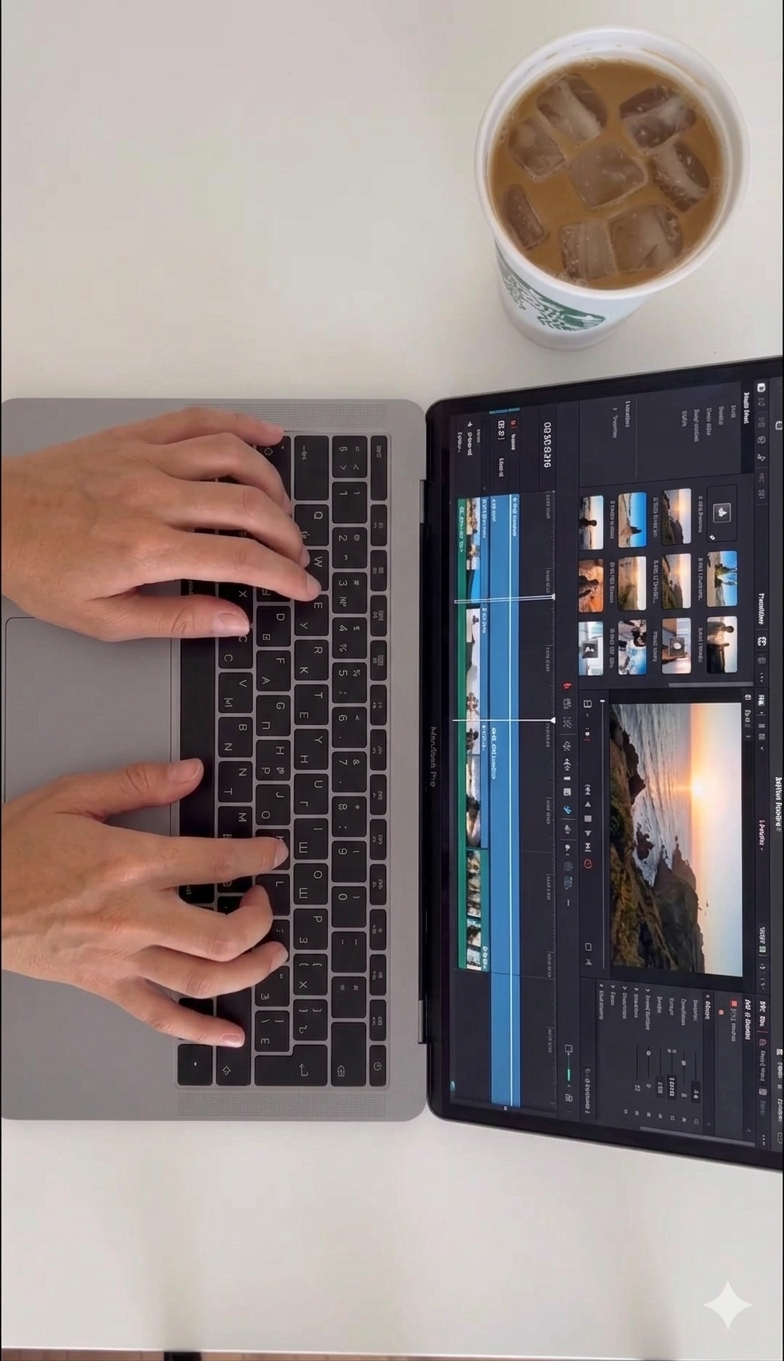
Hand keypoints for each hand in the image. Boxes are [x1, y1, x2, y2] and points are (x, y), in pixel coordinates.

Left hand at [1, 406, 320, 640]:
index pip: (241, 560)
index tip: (304, 588)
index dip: (285, 577)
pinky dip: (241, 426)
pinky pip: (200, 421)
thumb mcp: (103, 619)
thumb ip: (176, 621)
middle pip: (250, 509)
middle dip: (288, 537)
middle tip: (297, 557)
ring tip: (283, 510)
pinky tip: (267, 437)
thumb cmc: (38, 568)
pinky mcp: (135, 438)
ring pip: (235, 459)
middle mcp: (153, 498)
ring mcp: (146, 461)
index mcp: (147, 550)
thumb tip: (234, 620)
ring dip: (272, 485)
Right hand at [1, 758, 287, 1045]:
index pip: (216, 862)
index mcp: (130, 863)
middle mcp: (133, 915)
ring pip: (202, 979)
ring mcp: (121, 957)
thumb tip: (191, 773)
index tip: (273, 854)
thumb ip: (138, 783)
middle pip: (222, 933)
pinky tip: (228, 1033)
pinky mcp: (105, 984)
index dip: (256, 858)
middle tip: (264, 904)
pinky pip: (161, 1017)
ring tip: (269, 956)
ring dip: (249, 971)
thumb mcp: (72, 795)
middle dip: (260, 921)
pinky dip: (201, 1030)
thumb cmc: (13, 849)